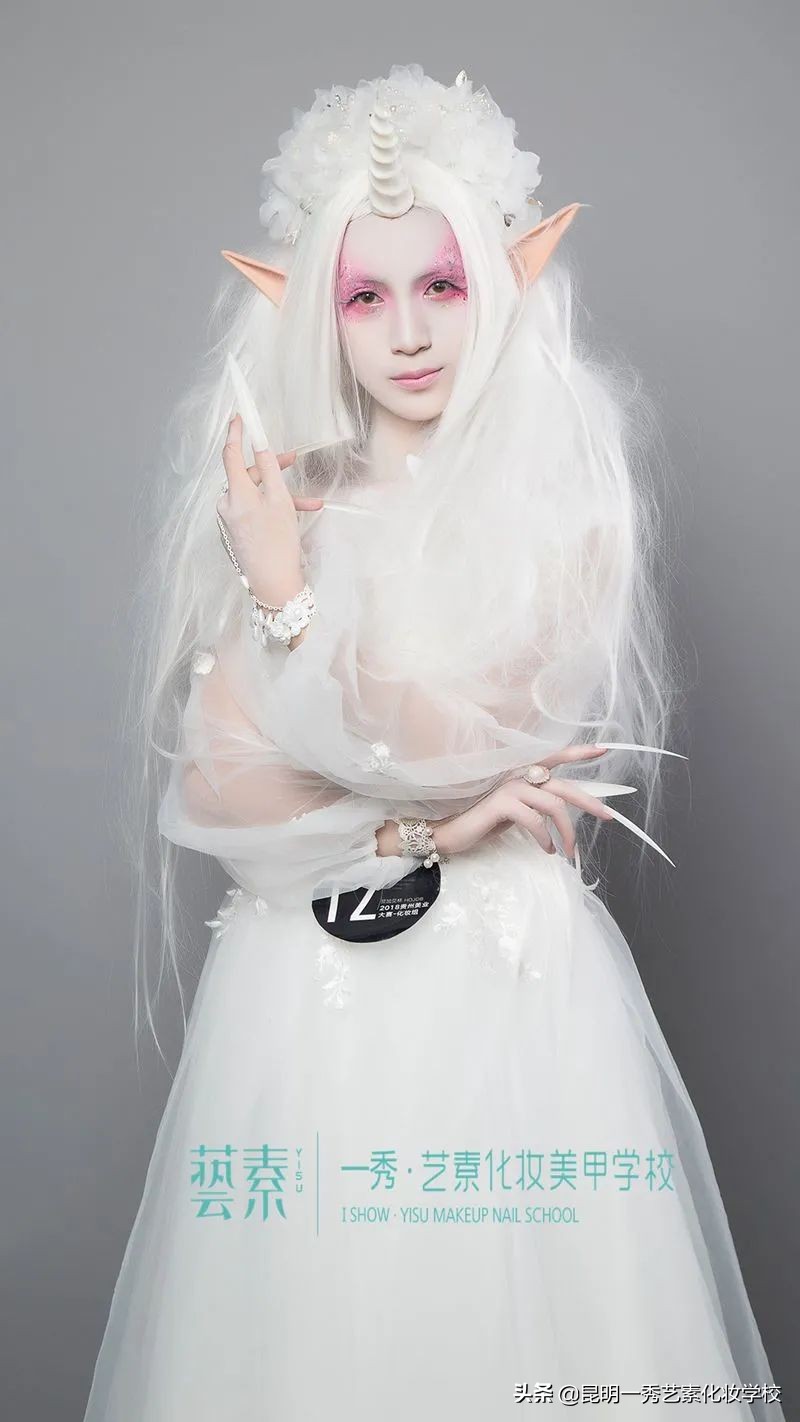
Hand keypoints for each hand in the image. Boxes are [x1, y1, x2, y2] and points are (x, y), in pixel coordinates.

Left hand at [217, 413, 323, 607]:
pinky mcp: (239, 531)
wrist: (274, 584)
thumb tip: (260, 442)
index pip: (229, 454)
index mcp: (234, 494)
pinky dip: (276, 509)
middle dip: (272, 468)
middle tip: (294, 459)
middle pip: (247, 475)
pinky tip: (300, 514)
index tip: (239, 416)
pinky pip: (257, 511)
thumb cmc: (278, 543)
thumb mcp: (279, 500)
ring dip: (282, 494)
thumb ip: (270, 468)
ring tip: (309, 502)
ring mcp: (232, 520)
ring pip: (257, 495)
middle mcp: (228, 505)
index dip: (235, 433)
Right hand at [434, 744, 615, 859]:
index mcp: (524, 776)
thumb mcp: (517, 812)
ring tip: (568, 851)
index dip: (578, 753)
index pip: (555, 758)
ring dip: (567, 832)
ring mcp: (510, 787)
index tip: (602, 750)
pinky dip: (545, 838)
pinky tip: (547, 849)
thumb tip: (563, 816)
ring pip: (554, 805)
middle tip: (608, 816)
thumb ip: (537, 806)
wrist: (450, 832)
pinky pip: (535, 820)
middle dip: (590, 801)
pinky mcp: (502, 803)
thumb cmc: (484, 823)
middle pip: (564, 786)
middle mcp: (519, 776)